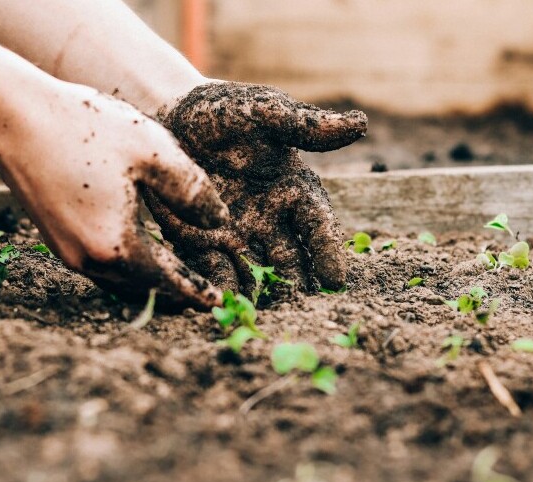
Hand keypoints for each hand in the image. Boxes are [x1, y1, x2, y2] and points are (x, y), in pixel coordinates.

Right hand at [0, 82, 227, 308]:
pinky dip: (129, 268)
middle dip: (176, 293)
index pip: (168, 281)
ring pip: (121, 281)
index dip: (197, 291)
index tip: (218, 302)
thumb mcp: (153, 152)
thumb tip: (219, 222)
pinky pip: (102, 266)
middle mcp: (88, 259)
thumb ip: (193, 191)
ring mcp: (67, 251)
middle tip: (203, 295)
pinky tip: (141, 253)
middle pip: (144, 288)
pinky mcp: (55, 238)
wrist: (12, 116)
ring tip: (178, 279)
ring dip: (152, 283)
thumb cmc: (85, 128)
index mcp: (116, 245)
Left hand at [147, 82, 366, 295]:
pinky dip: (221, 288)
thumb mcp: (264, 112)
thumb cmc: (225, 112)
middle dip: (298, 286)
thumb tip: (360, 123)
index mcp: (294, 191)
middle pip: (291, 260)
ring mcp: (238, 235)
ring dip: (262, 295)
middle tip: (303, 312)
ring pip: (257, 273)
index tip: (335, 280)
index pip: (317, 226)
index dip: (328, 251)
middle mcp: (271, 220)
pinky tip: (223, 305)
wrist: (172, 117)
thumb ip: (305, 125)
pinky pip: (216, 270)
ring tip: (265, 318)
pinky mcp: (204, 243)